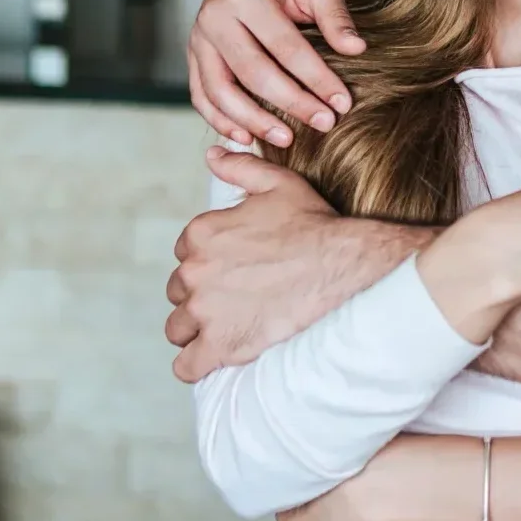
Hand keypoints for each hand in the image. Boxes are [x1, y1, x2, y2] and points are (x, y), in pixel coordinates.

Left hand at [167, 148, 352, 381]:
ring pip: (177, 328)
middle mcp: (194, 272)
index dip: (208, 260)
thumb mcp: (279, 184)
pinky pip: (186, 366)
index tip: (233, 267)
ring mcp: (205, 312)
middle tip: (235, 297)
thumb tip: (211, 154)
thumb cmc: (314, 224)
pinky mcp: (220, 347)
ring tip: (224, 328)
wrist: (342, 266)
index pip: (184, 253)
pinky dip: (196, 365)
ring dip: (195, 329)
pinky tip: (214, 359)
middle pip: (178, 291)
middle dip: (200, 295)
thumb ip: (240, 167)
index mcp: (201, 234)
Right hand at [189, 0, 365, 148]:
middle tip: (324, 124)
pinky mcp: (193, 54)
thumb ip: (336, 15)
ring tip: (286, 140)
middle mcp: (215, 16)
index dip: (316, 78)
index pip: (285, 47)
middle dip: (291, 103)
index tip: (342, 102)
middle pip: (252, 72)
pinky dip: (220, 119)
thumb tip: (355, 49)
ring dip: (252, 121)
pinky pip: (201, 94)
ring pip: (219, 90)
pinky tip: (246, 136)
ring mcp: (199, 37)